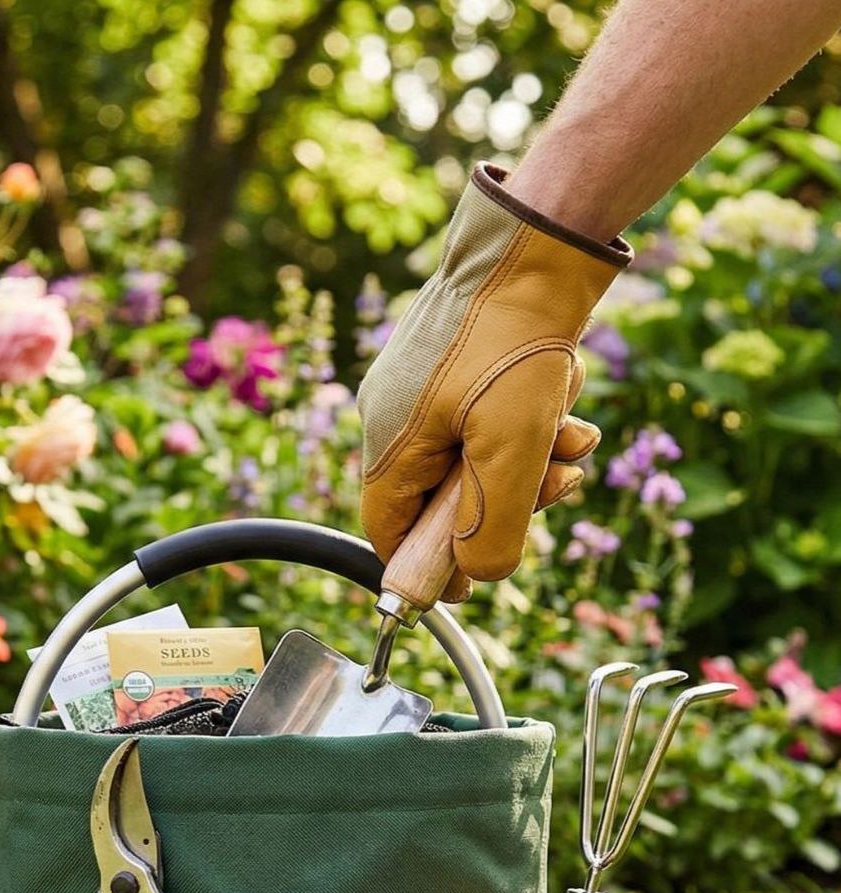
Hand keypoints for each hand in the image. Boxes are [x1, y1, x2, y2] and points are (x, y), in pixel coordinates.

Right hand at [358, 164, 628, 600]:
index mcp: (388, 443)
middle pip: (442, 495)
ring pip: (475, 454)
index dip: (429, 566)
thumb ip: (492, 526)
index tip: (474, 584)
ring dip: (531, 459)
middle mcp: (394, 415)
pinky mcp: (456, 358)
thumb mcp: (512, 448)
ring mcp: (423, 384)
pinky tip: (566, 402)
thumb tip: (479, 579)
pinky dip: (530, 420)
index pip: (388, 531)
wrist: (539, 238)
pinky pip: (488, 412)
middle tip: (556, 488)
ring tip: (573, 440)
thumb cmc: (515, 339)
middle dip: (507, 499)